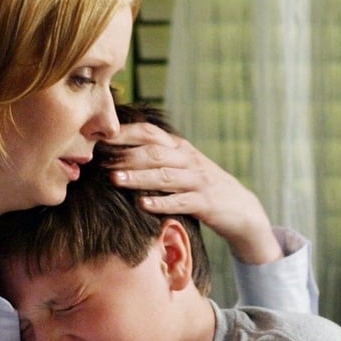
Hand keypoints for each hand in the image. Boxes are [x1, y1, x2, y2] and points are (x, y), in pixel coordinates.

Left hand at [107, 122, 282, 264]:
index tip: (100, 136)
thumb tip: (114, 153)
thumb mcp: (182, 166)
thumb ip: (156, 157)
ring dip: (138, 177)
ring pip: (165, 176)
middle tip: (100, 160)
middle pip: (154, 152)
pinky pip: (181, 201)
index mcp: (180, 147)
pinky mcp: (205, 203)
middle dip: (126, 155)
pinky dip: (161, 202)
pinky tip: (142, 204)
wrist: (241, 208)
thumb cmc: (201, 187)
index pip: (150, 132)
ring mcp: (198, 181)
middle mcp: (189, 160)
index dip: (125, 133)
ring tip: (114, 179)